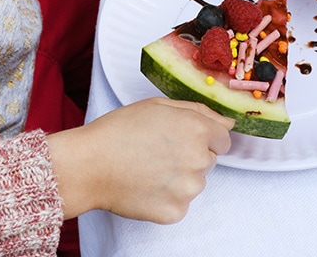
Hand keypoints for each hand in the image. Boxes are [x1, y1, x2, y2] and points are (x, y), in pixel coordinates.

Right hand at [47, 97, 233, 222]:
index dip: (203, 137)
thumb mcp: (158, 105)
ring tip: (149, 169)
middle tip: (158, 152)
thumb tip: (228, 123)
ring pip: (195, 182)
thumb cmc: (119, 131)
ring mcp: (188, 188)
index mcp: (197, 129)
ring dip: (179, 178)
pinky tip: (146, 186)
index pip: (223, 139)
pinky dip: (167, 197)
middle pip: (208, 160)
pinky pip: (181, 204)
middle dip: (189, 156)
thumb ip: (199, 111)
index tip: (182, 140)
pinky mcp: (175, 211)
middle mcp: (198, 159)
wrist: (88, 165)